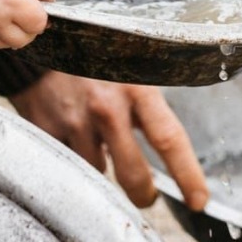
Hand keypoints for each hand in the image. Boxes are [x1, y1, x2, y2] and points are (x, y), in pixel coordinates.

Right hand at [0, 0, 50, 48]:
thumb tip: (49, 1)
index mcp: (14, 2)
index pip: (39, 25)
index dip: (41, 15)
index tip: (35, 5)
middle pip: (23, 40)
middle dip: (28, 27)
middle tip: (23, 9)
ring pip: (6, 44)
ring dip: (12, 33)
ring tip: (7, 12)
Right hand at [13, 73, 208, 209]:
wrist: (43, 41)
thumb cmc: (98, 60)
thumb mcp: (131, 72)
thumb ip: (147, 110)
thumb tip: (169, 152)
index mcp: (137, 89)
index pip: (170, 139)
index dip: (187, 175)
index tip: (198, 200)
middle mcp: (107, 107)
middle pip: (133, 174)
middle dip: (144, 195)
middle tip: (148, 197)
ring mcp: (74, 121)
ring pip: (98, 172)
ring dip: (102, 166)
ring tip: (98, 141)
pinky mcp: (47, 130)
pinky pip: (69, 163)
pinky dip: (74, 156)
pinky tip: (73, 134)